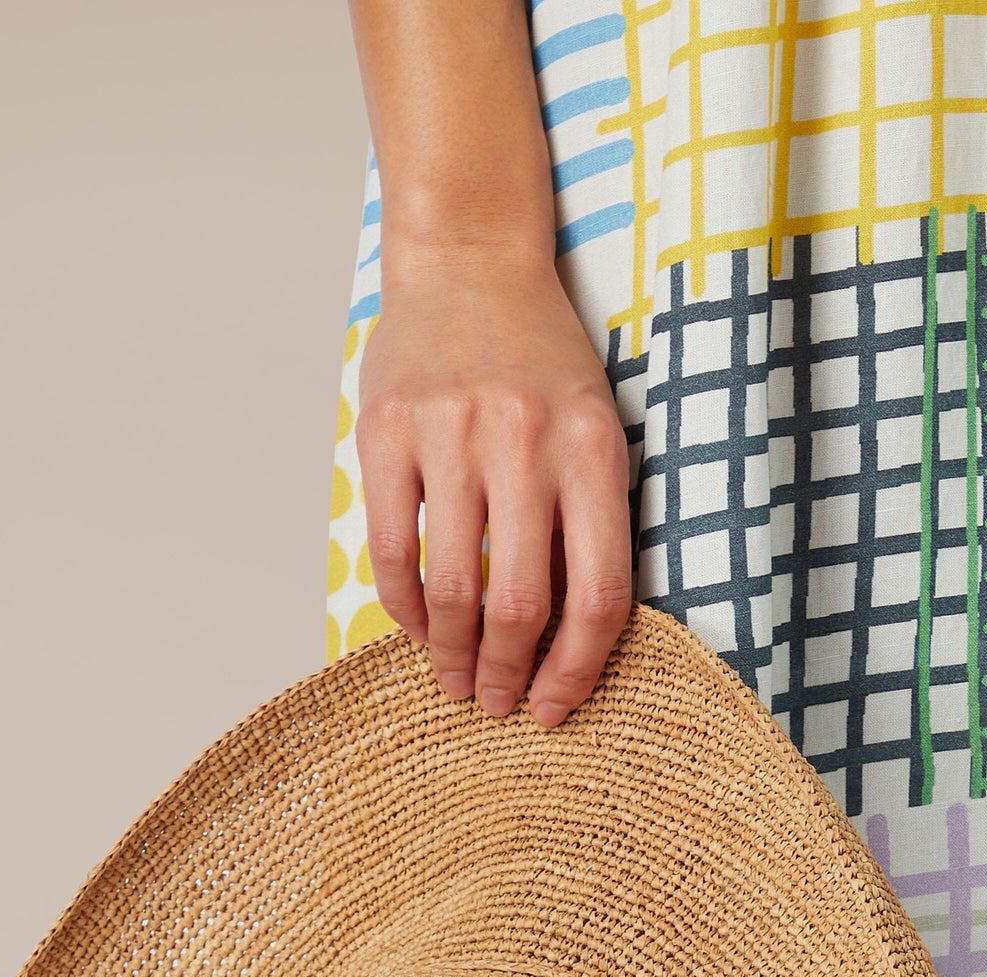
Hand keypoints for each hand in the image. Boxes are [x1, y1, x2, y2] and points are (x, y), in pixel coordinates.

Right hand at [356, 250, 632, 726]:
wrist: (470, 259)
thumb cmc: (540, 362)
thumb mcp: (594, 429)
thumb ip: (587, 521)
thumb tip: (565, 639)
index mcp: (595, 451)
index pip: (598, 595)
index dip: (576, 669)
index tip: (556, 707)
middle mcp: (526, 443)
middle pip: (520, 604)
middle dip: (508, 673)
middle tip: (498, 702)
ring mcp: (452, 436)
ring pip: (451, 588)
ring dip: (452, 652)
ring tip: (455, 678)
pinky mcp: (387, 432)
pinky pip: (393, 547)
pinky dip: (403, 604)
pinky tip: (416, 626)